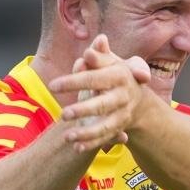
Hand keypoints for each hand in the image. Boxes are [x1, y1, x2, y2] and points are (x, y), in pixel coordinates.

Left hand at [49, 35, 150, 151]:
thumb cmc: (116, 74)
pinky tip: (76, 148)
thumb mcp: (111, 62)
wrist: (137, 96)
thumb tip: (99, 40)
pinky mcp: (119, 129)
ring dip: (87, 133)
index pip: (95, 78)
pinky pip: (105, 139)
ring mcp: (122, 115)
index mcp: (120, 77)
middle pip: (102, 105)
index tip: (53, 86)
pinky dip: (91, 144)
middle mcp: (123, 97)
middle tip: (63, 114)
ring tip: (67, 136)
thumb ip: (101, 54)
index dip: (74, 81)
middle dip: (83, 110)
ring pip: (105, 127)